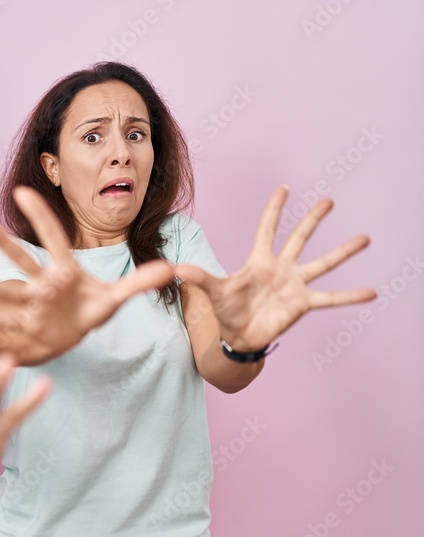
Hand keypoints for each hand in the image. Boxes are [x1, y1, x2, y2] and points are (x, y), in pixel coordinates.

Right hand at [0, 186, 174, 360]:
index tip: (23, 191)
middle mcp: (41, 282)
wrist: (70, 334)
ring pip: (4, 289)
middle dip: (1, 242)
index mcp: (64, 270)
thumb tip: (171, 268)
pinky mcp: (22, 324)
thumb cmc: (89, 309)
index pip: (53, 237)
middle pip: (20, 258)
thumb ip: (139, 283)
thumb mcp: (115, 299)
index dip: (40, 216)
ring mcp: (28, 302)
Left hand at [173, 187, 375, 350]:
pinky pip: (330, 298)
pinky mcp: (303, 304)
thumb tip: (175, 268)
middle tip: (329, 200)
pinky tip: (372, 292)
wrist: (237, 337)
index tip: (284, 188)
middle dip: (313, 219)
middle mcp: (281, 268)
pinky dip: (350, 296)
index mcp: (259, 261)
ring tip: (365, 238)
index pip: (267, 229)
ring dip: (343, 252)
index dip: (274, 210)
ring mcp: (294, 285)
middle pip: (299, 238)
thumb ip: (198, 278)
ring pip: (322, 263)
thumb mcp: (213, 291)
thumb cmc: (226, 311)